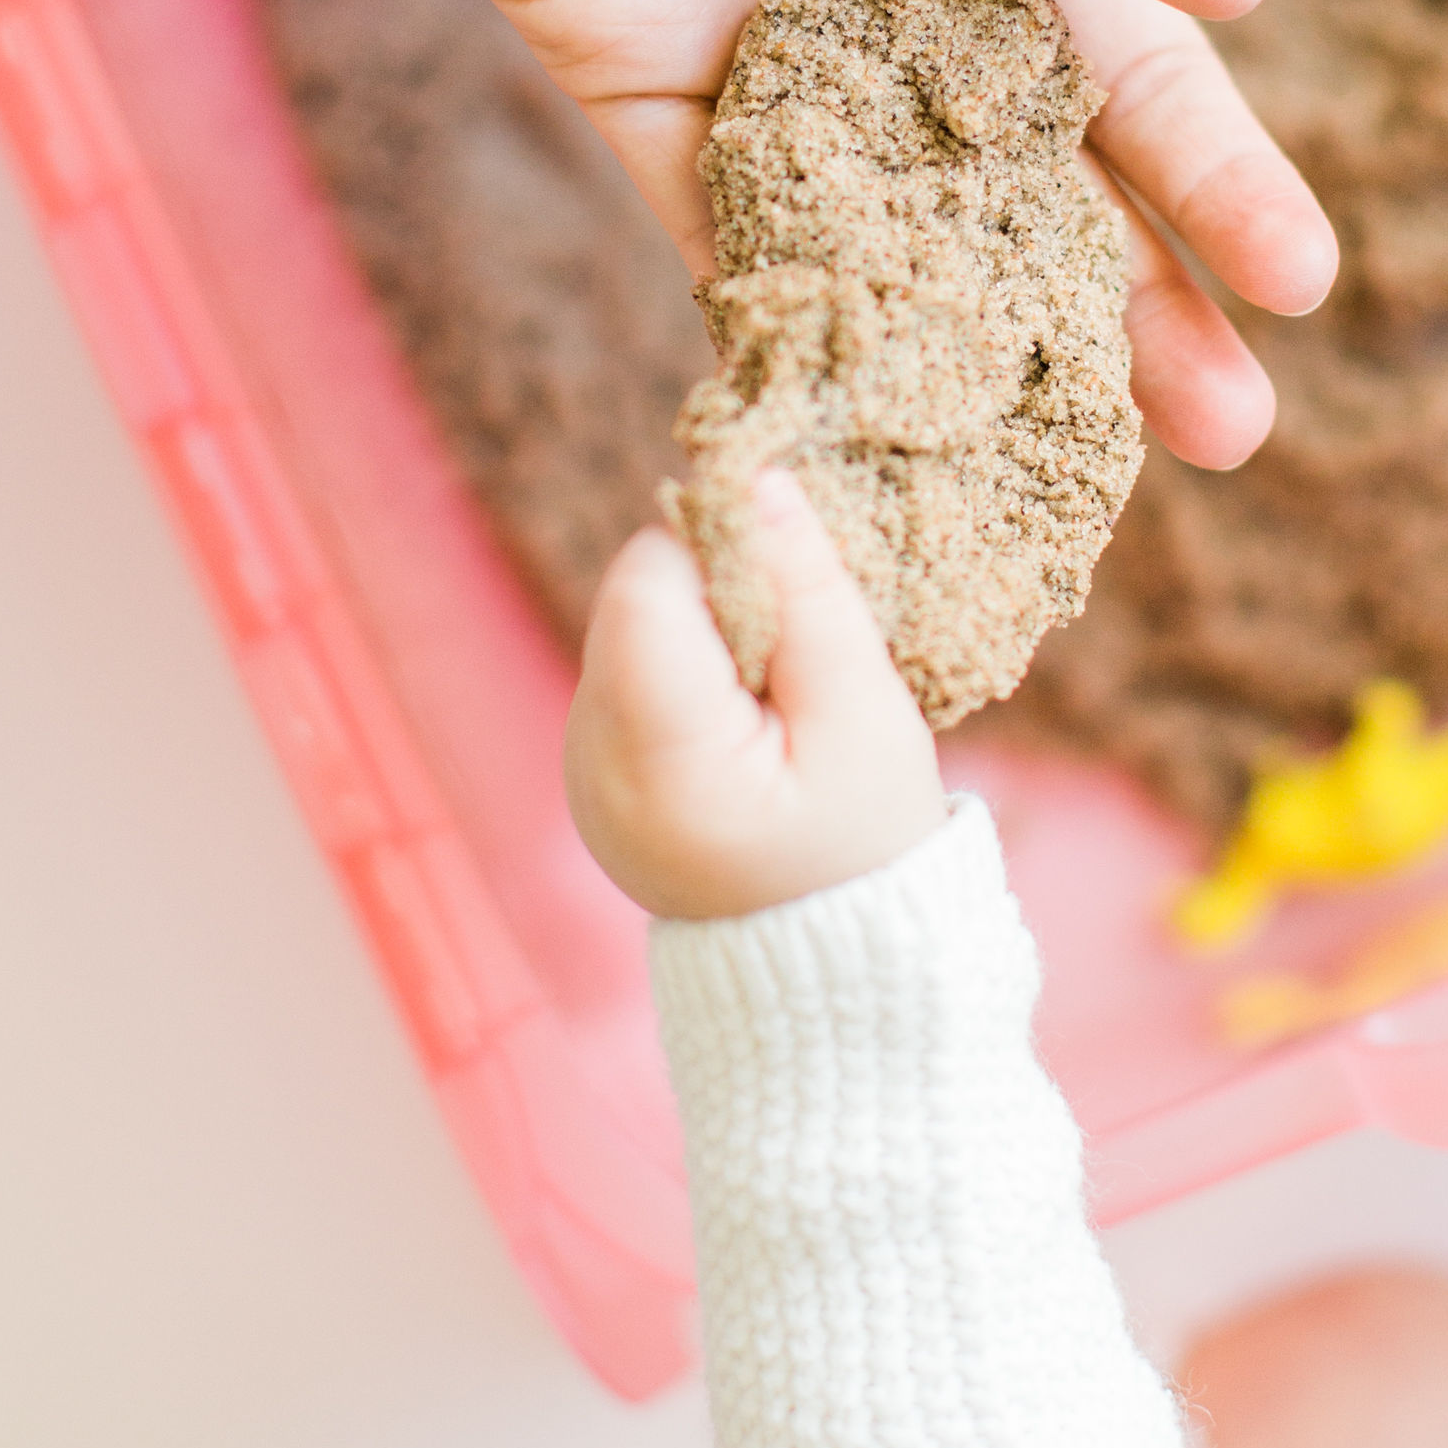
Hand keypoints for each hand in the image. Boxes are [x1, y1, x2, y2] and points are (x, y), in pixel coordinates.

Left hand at [183, 0, 1336, 467]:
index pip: (1130, 45)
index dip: (1215, 168)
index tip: (1302, 283)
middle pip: (1031, 168)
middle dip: (1127, 297)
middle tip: (1226, 432)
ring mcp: (757, 30)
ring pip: (892, 222)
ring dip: (975, 344)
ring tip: (1061, 464)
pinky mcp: (620, 68)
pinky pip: (715, 226)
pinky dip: (783, 327)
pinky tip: (857, 424)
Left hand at [567, 466, 944, 919]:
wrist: (832, 966)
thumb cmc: (864, 844)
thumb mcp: (864, 715)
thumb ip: (809, 594)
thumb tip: (758, 480)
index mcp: (657, 761)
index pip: (645, 586)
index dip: (717, 545)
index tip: (792, 564)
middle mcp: (592, 762)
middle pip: (636, 600)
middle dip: (719, 591)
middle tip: (803, 651)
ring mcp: (582, 769)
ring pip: (633, 627)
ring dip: (709, 630)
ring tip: (782, 699)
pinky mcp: (593, 768)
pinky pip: (632, 670)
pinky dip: (692, 670)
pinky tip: (752, 722)